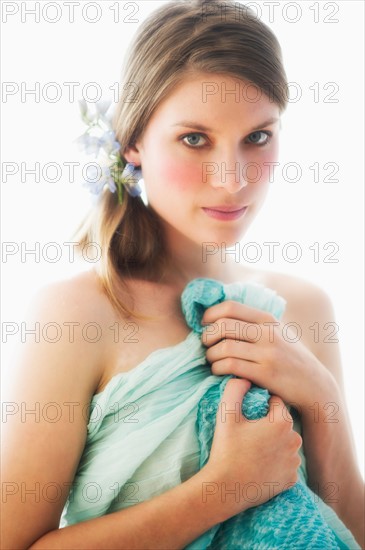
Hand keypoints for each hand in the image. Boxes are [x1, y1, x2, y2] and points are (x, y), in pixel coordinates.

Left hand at [201, 300, 332, 410]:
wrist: (314, 385)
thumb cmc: (291, 357)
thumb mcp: (279, 331)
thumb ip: (256, 322)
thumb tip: (223, 313)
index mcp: (268, 319)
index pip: (230, 307)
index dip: (211, 314)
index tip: (204, 324)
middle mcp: (268, 333)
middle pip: (223, 326)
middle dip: (207, 335)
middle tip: (205, 344)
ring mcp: (268, 353)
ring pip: (224, 347)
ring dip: (210, 354)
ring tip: (211, 359)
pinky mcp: (265, 374)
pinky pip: (230, 366)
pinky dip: (218, 368)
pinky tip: (218, 370)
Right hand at [203, 378, 301, 519]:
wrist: (226, 487)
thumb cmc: (226, 448)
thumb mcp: (226, 413)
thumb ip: (235, 388)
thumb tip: (245, 378)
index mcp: (282, 422)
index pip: (276, 402)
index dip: (260, 406)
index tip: (248, 415)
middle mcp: (294, 440)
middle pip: (282, 422)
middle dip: (269, 424)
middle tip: (249, 433)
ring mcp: (294, 462)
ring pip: (286, 442)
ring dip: (274, 442)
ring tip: (254, 449)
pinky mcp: (292, 479)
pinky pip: (286, 462)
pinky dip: (276, 462)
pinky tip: (261, 464)